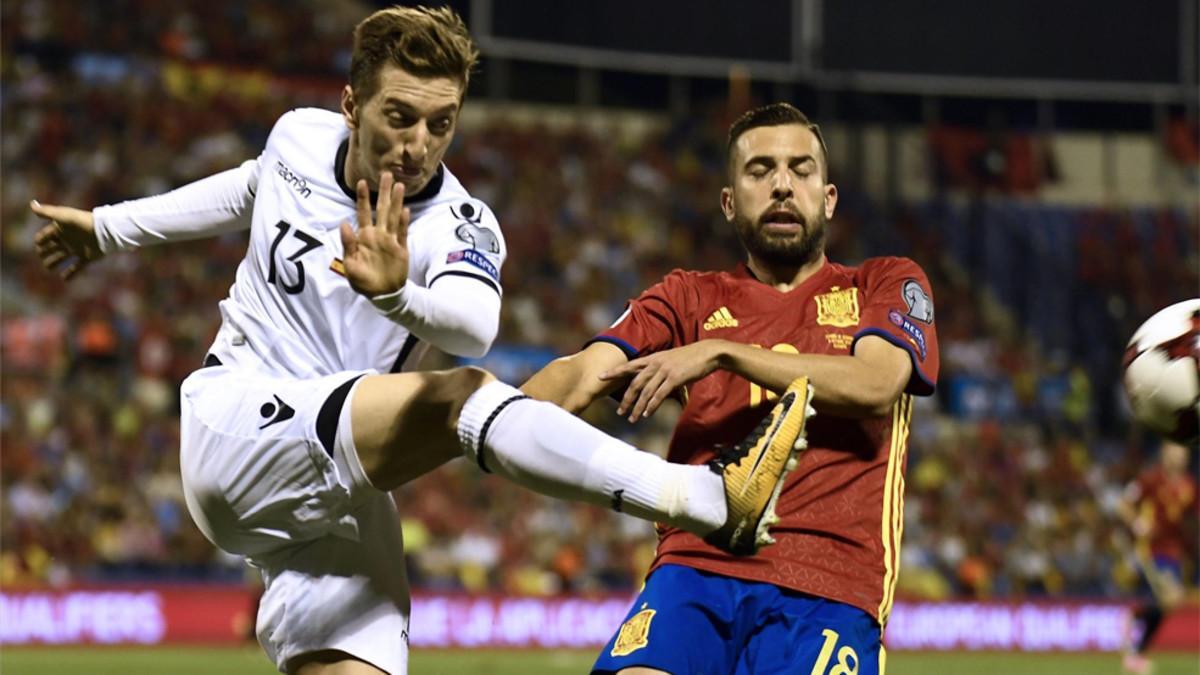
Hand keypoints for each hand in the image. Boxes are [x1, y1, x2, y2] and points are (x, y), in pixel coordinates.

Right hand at [31, 200, 102, 279]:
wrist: (104, 231)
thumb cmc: (82, 222)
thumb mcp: (63, 216)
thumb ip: (47, 212)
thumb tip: (31, 204)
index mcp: (61, 229)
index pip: (46, 235)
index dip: (40, 240)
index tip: (38, 244)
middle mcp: (68, 239)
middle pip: (52, 247)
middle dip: (44, 252)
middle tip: (41, 256)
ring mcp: (77, 249)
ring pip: (62, 258)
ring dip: (54, 263)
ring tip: (48, 269)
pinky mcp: (86, 258)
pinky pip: (77, 268)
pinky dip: (71, 274)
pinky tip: (64, 279)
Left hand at [339, 172, 409, 296]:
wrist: (383, 295)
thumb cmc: (363, 281)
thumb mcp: (350, 265)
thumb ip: (348, 244)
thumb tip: (344, 223)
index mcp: (364, 237)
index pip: (363, 213)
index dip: (362, 198)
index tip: (361, 182)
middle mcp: (378, 235)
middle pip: (381, 209)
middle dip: (384, 192)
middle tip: (386, 174)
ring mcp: (390, 241)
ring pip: (393, 216)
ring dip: (396, 201)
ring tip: (400, 186)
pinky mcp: (401, 249)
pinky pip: (403, 233)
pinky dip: (404, 222)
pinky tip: (405, 210)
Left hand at [600, 340, 725, 421]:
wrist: (708, 353)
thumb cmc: (690, 358)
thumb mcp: (671, 360)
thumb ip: (659, 370)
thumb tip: (652, 383)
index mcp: (653, 358)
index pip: (629, 365)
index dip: (615, 371)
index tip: (601, 376)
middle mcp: (656, 364)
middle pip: (635, 383)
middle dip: (626, 399)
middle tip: (620, 412)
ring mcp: (665, 370)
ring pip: (646, 392)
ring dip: (638, 407)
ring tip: (633, 418)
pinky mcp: (674, 378)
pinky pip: (659, 395)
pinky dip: (652, 406)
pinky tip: (647, 414)